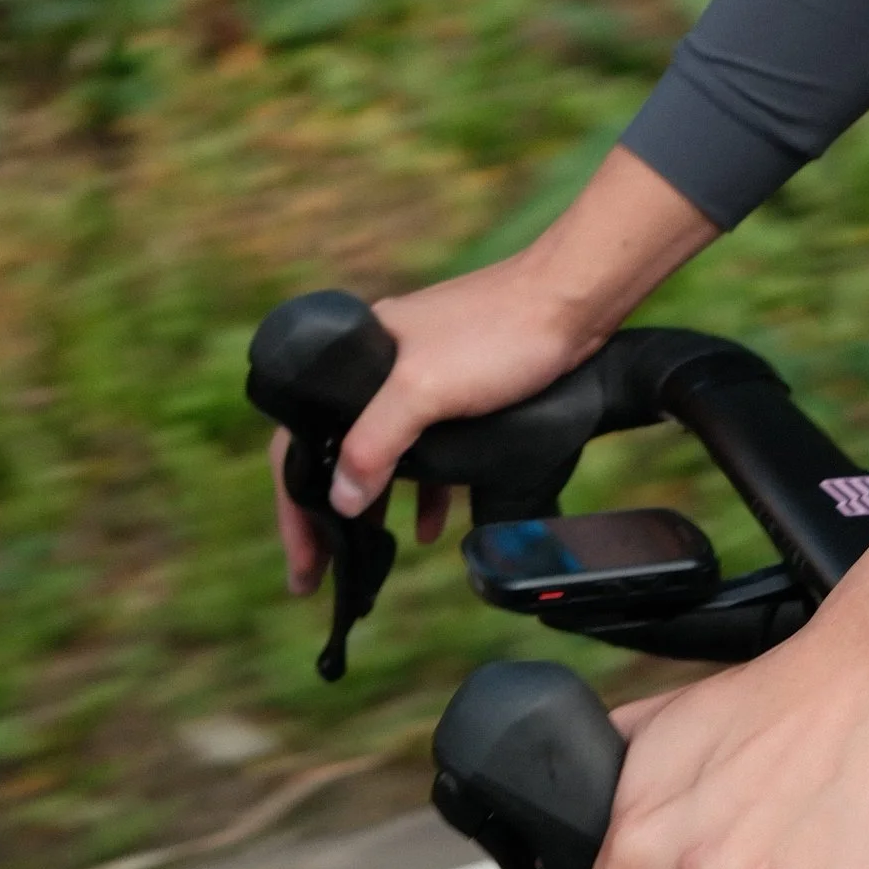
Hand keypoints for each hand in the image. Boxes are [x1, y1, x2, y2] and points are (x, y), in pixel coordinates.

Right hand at [270, 149, 717, 592]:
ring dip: (373, 507)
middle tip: (320, 572)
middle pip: (336, 448)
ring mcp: (423, 375)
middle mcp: (382, 363)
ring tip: (367, 559)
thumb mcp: (425, 388)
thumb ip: (376, 440)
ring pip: (385, 452)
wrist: (574, 297)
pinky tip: (428, 525)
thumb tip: (339, 498)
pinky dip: (423, 489)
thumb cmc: (500, 331)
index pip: (300, 434)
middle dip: (327, 515)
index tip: (302, 561)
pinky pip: (427, 449)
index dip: (293, 504)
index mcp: (359, 354)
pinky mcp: (462, 389)